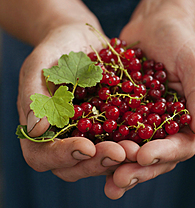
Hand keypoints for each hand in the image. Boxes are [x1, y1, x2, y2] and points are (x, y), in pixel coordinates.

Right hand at [17, 19, 125, 179]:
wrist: (80, 40)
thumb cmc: (54, 51)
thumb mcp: (38, 66)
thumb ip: (34, 96)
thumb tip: (35, 129)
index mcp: (39, 130)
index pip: (42, 155)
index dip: (63, 156)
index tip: (86, 147)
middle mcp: (63, 140)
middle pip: (74, 167)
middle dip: (97, 162)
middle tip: (120, 152)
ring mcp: (88, 138)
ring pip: (99, 162)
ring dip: (118, 160)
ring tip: (136, 150)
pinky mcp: (110, 130)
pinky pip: (119, 144)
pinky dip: (133, 145)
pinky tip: (147, 139)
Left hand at [104, 0, 194, 198]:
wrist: (156, 23)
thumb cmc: (180, 40)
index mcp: (187, 120)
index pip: (181, 146)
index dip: (164, 154)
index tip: (144, 155)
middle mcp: (165, 127)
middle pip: (155, 157)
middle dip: (138, 170)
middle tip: (118, 180)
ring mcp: (142, 122)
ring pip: (132, 151)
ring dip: (119, 167)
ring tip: (106, 181)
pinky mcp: (121, 114)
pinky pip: (112, 133)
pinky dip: (101, 145)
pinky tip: (86, 154)